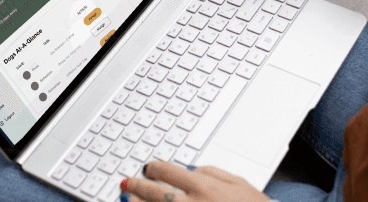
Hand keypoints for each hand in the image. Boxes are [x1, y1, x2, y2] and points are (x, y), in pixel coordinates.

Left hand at [121, 162, 269, 201]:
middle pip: (155, 192)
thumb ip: (214, 172)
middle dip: (138, 186)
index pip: (170, 172)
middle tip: (128, 183)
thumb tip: (192, 168)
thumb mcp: (240, 184)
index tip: (149, 169)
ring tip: (127, 200)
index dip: (155, 169)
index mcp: (205, 186)